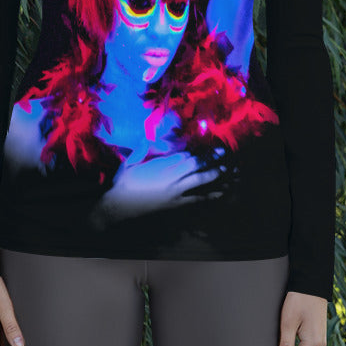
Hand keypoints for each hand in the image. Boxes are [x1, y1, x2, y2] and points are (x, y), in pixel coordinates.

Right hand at [92, 152, 220, 224]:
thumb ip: (142, 149)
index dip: (195, 152)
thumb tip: (150, 139)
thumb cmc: (123, 182)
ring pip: (198, 180)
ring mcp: (174, 192)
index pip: (183, 155)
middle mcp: (170, 177)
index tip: (204, 149)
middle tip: (222, 152)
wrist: (119, 206)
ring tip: (226, 169)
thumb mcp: (130, 162)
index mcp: (160, 165)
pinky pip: (195, 199)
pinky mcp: (175, 204)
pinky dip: (208, 196)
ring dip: (213, 174)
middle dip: (209, 158)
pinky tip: (219, 194)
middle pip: (195, 164)